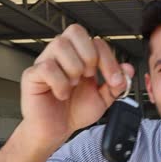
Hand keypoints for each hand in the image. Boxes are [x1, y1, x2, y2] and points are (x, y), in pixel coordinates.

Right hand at [20, 24, 134, 145]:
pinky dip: (59, 83)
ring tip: (73, 85)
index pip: (95, 41)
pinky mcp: (32, 75)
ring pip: (59, 44)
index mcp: (80, 57)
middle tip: (89, 76)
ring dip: (73, 67)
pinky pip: (46, 67)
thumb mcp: (103, 99)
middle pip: (75, 30)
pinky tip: (62, 94)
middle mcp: (62, 55)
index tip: (114, 80)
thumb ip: (116, 85)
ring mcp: (45, 62)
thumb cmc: (74, 111)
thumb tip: (128, 69)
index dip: (109, 58)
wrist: (56, 130)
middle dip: (89, 55)